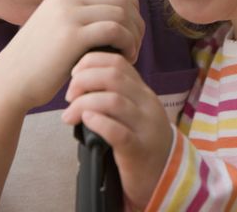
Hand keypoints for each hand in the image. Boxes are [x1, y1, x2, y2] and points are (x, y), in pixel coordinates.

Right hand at [0, 0, 144, 113]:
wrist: (11, 81)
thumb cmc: (39, 62)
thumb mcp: (58, 27)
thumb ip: (82, 16)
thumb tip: (119, 14)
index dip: (131, 6)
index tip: (132, 29)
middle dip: (136, 21)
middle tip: (135, 44)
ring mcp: (69, 13)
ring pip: (121, 13)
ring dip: (134, 34)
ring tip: (131, 53)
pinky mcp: (72, 35)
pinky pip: (115, 30)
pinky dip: (128, 44)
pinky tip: (126, 58)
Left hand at [62, 52, 171, 207]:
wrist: (167, 176)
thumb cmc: (141, 142)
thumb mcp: (134, 112)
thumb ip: (116, 95)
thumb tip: (80, 83)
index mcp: (143, 91)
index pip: (117, 62)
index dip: (90, 62)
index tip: (74, 75)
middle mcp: (147, 104)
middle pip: (113, 76)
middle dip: (83, 81)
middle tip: (69, 96)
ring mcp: (145, 126)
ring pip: (114, 101)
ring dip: (83, 104)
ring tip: (69, 116)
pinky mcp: (139, 150)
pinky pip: (118, 132)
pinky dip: (98, 123)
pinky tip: (86, 122)